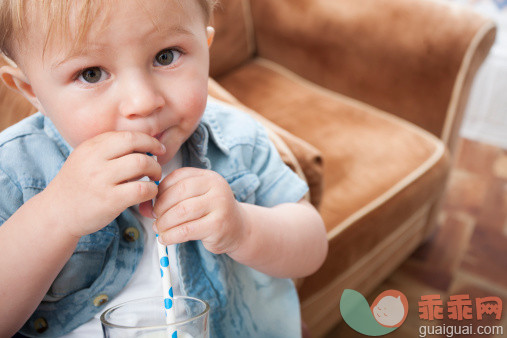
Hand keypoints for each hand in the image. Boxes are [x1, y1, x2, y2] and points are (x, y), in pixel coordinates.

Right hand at [43, 131, 165, 237]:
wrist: (57, 213)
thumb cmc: (78, 185)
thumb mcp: (86, 159)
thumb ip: (110, 149)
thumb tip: (145, 144)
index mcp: (91, 147)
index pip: (127, 135)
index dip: (148, 140)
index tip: (157, 148)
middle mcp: (95, 160)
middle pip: (136, 144)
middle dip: (154, 152)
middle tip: (156, 165)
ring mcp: (102, 180)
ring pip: (142, 164)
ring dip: (155, 170)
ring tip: (153, 179)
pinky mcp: (110, 201)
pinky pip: (142, 189)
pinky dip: (152, 190)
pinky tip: (148, 193)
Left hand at [147, 167, 246, 254]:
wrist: (238, 229)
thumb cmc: (210, 213)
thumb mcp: (194, 199)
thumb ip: (170, 198)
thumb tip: (143, 207)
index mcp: (208, 176)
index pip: (177, 178)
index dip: (160, 191)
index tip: (153, 204)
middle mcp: (216, 186)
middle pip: (178, 193)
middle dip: (161, 208)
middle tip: (154, 218)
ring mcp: (219, 205)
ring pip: (181, 212)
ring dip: (164, 223)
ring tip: (159, 229)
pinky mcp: (218, 225)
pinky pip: (186, 230)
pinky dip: (171, 236)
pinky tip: (166, 239)